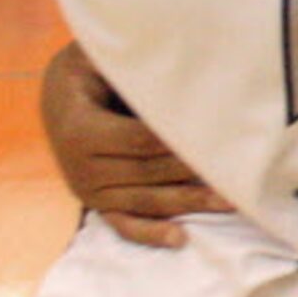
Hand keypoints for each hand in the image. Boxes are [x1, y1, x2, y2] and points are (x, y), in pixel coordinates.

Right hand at [37, 42, 228, 248]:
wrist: (57, 96)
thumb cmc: (89, 70)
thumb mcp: (99, 59)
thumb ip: (130, 65)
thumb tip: (171, 57)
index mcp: (80, 129)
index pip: (139, 139)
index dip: (178, 138)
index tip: (218, 136)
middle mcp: (81, 166)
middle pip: (148, 171)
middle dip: (194, 170)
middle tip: (239, 170)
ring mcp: (89, 190)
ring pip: (145, 199)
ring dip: (188, 202)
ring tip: (230, 201)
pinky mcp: (98, 204)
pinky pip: (124, 224)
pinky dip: (151, 233)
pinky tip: (180, 239)